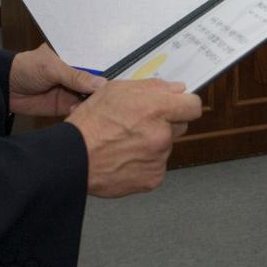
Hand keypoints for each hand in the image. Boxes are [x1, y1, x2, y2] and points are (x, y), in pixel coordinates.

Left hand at [8, 43, 104, 117]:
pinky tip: (79, 110)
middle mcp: (77, 73)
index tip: (121, 76)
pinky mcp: (67, 105)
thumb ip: (76, 76)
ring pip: (91, 97)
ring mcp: (73, 90)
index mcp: (75, 56)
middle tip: (111, 95)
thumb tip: (101, 84)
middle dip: (103, 88)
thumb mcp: (52, 68)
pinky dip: (83, 111)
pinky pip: (81, 110)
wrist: (6, 89)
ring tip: (92, 103)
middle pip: (97, 81)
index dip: (108, 68)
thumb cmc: (27, 68)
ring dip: (93, 102)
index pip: (98, 61)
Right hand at [67, 78, 201, 197]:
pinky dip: (145, 162)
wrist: (73, 158)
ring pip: (166, 147)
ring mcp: (159, 159)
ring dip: (153, 144)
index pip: (193, 106)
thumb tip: (177, 89)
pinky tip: (126, 157)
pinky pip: (157, 166)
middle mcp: (162, 135)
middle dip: (166, 123)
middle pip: (180, 126)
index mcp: (156, 110)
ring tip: (126, 142)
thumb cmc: (90, 123)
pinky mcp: (153, 179)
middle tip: (140, 123)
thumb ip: (153, 87)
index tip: (178, 106)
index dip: (185, 104)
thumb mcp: (117, 90)